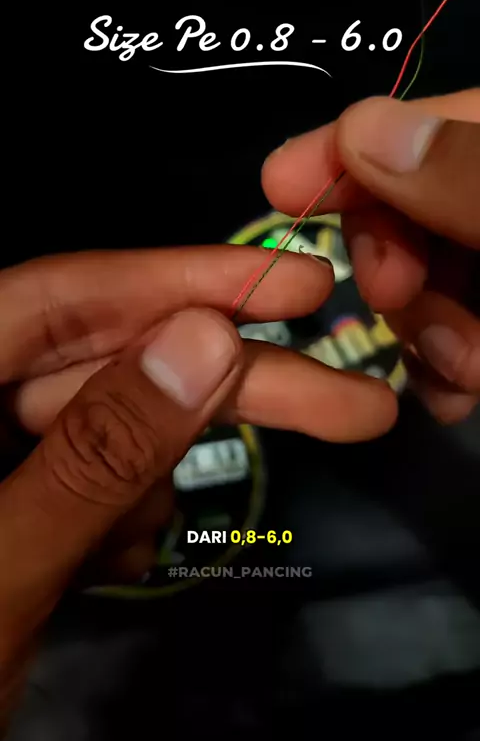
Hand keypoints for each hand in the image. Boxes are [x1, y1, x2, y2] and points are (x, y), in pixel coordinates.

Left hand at [0, 247, 395, 720]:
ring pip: (106, 425)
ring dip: (154, 472)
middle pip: (105, 363)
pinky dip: (123, 509)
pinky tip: (116, 553)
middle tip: (352, 405)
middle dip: (225, 386)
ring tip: (139, 541)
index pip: (59, 297)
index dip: (181, 280)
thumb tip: (206, 339)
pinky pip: (93, 476)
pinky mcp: (15, 498)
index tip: (297, 284)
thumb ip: (98, 452)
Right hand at [263, 88, 479, 423]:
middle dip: (393, 256)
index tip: (279, 185)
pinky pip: (455, 336)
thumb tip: (364, 129)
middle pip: (416, 203)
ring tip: (461, 373)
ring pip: (431, 278)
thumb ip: (467, 177)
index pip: (426, 123)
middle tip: (392, 294)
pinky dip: (444, 365)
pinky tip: (456, 393)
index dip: (352, 147)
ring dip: (427, 329)